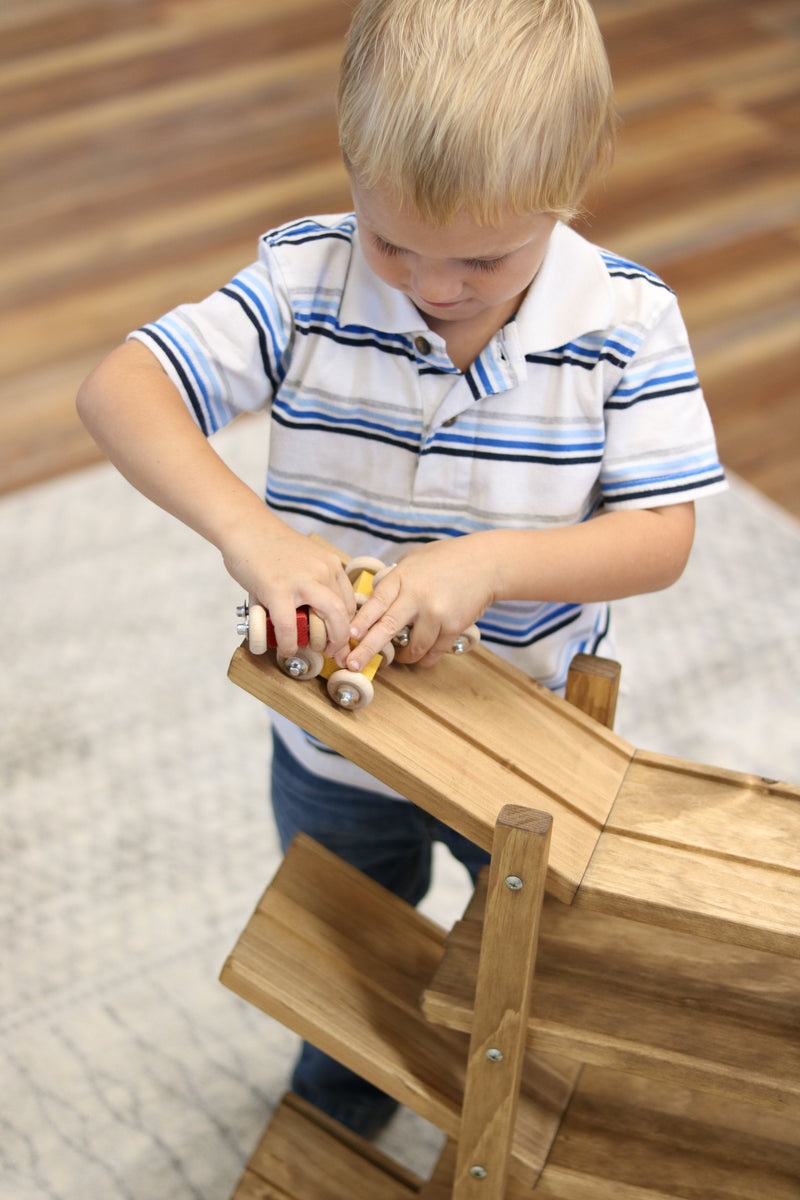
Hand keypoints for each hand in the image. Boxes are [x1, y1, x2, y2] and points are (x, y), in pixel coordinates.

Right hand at [221, 518, 355, 656]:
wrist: (244, 526)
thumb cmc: (269, 545)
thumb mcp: (304, 559)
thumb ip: (312, 581)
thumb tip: (311, 613)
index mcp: (330, 564)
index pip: (349, 602)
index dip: (346, 626)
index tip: (338, 638)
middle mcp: (322, 571)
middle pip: (345, 613)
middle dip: (342, 640)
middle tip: (332, 652)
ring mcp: (301, 580)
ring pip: (330, 619)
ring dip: (325, 643)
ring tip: (313, 651)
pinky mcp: (278, 589)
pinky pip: (290, 626)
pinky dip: (290, 643)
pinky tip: (285, 648)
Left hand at [343, 537, 496, 670]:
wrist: (487, 563)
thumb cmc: (449, 558)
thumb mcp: (415, 558)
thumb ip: (395, 578)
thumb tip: (375, 598)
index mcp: (402, 577)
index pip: (375, 602)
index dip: (360, 621)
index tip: (348, 635)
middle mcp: (416, 596)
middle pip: (386, 628)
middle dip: (367, 649)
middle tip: (353, 664)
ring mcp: (435, 612)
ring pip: (413, 647)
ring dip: (405, 657)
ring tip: (401, 657)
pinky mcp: (453, 626)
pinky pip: (434, 651)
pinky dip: (426, 657)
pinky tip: (422, 657)